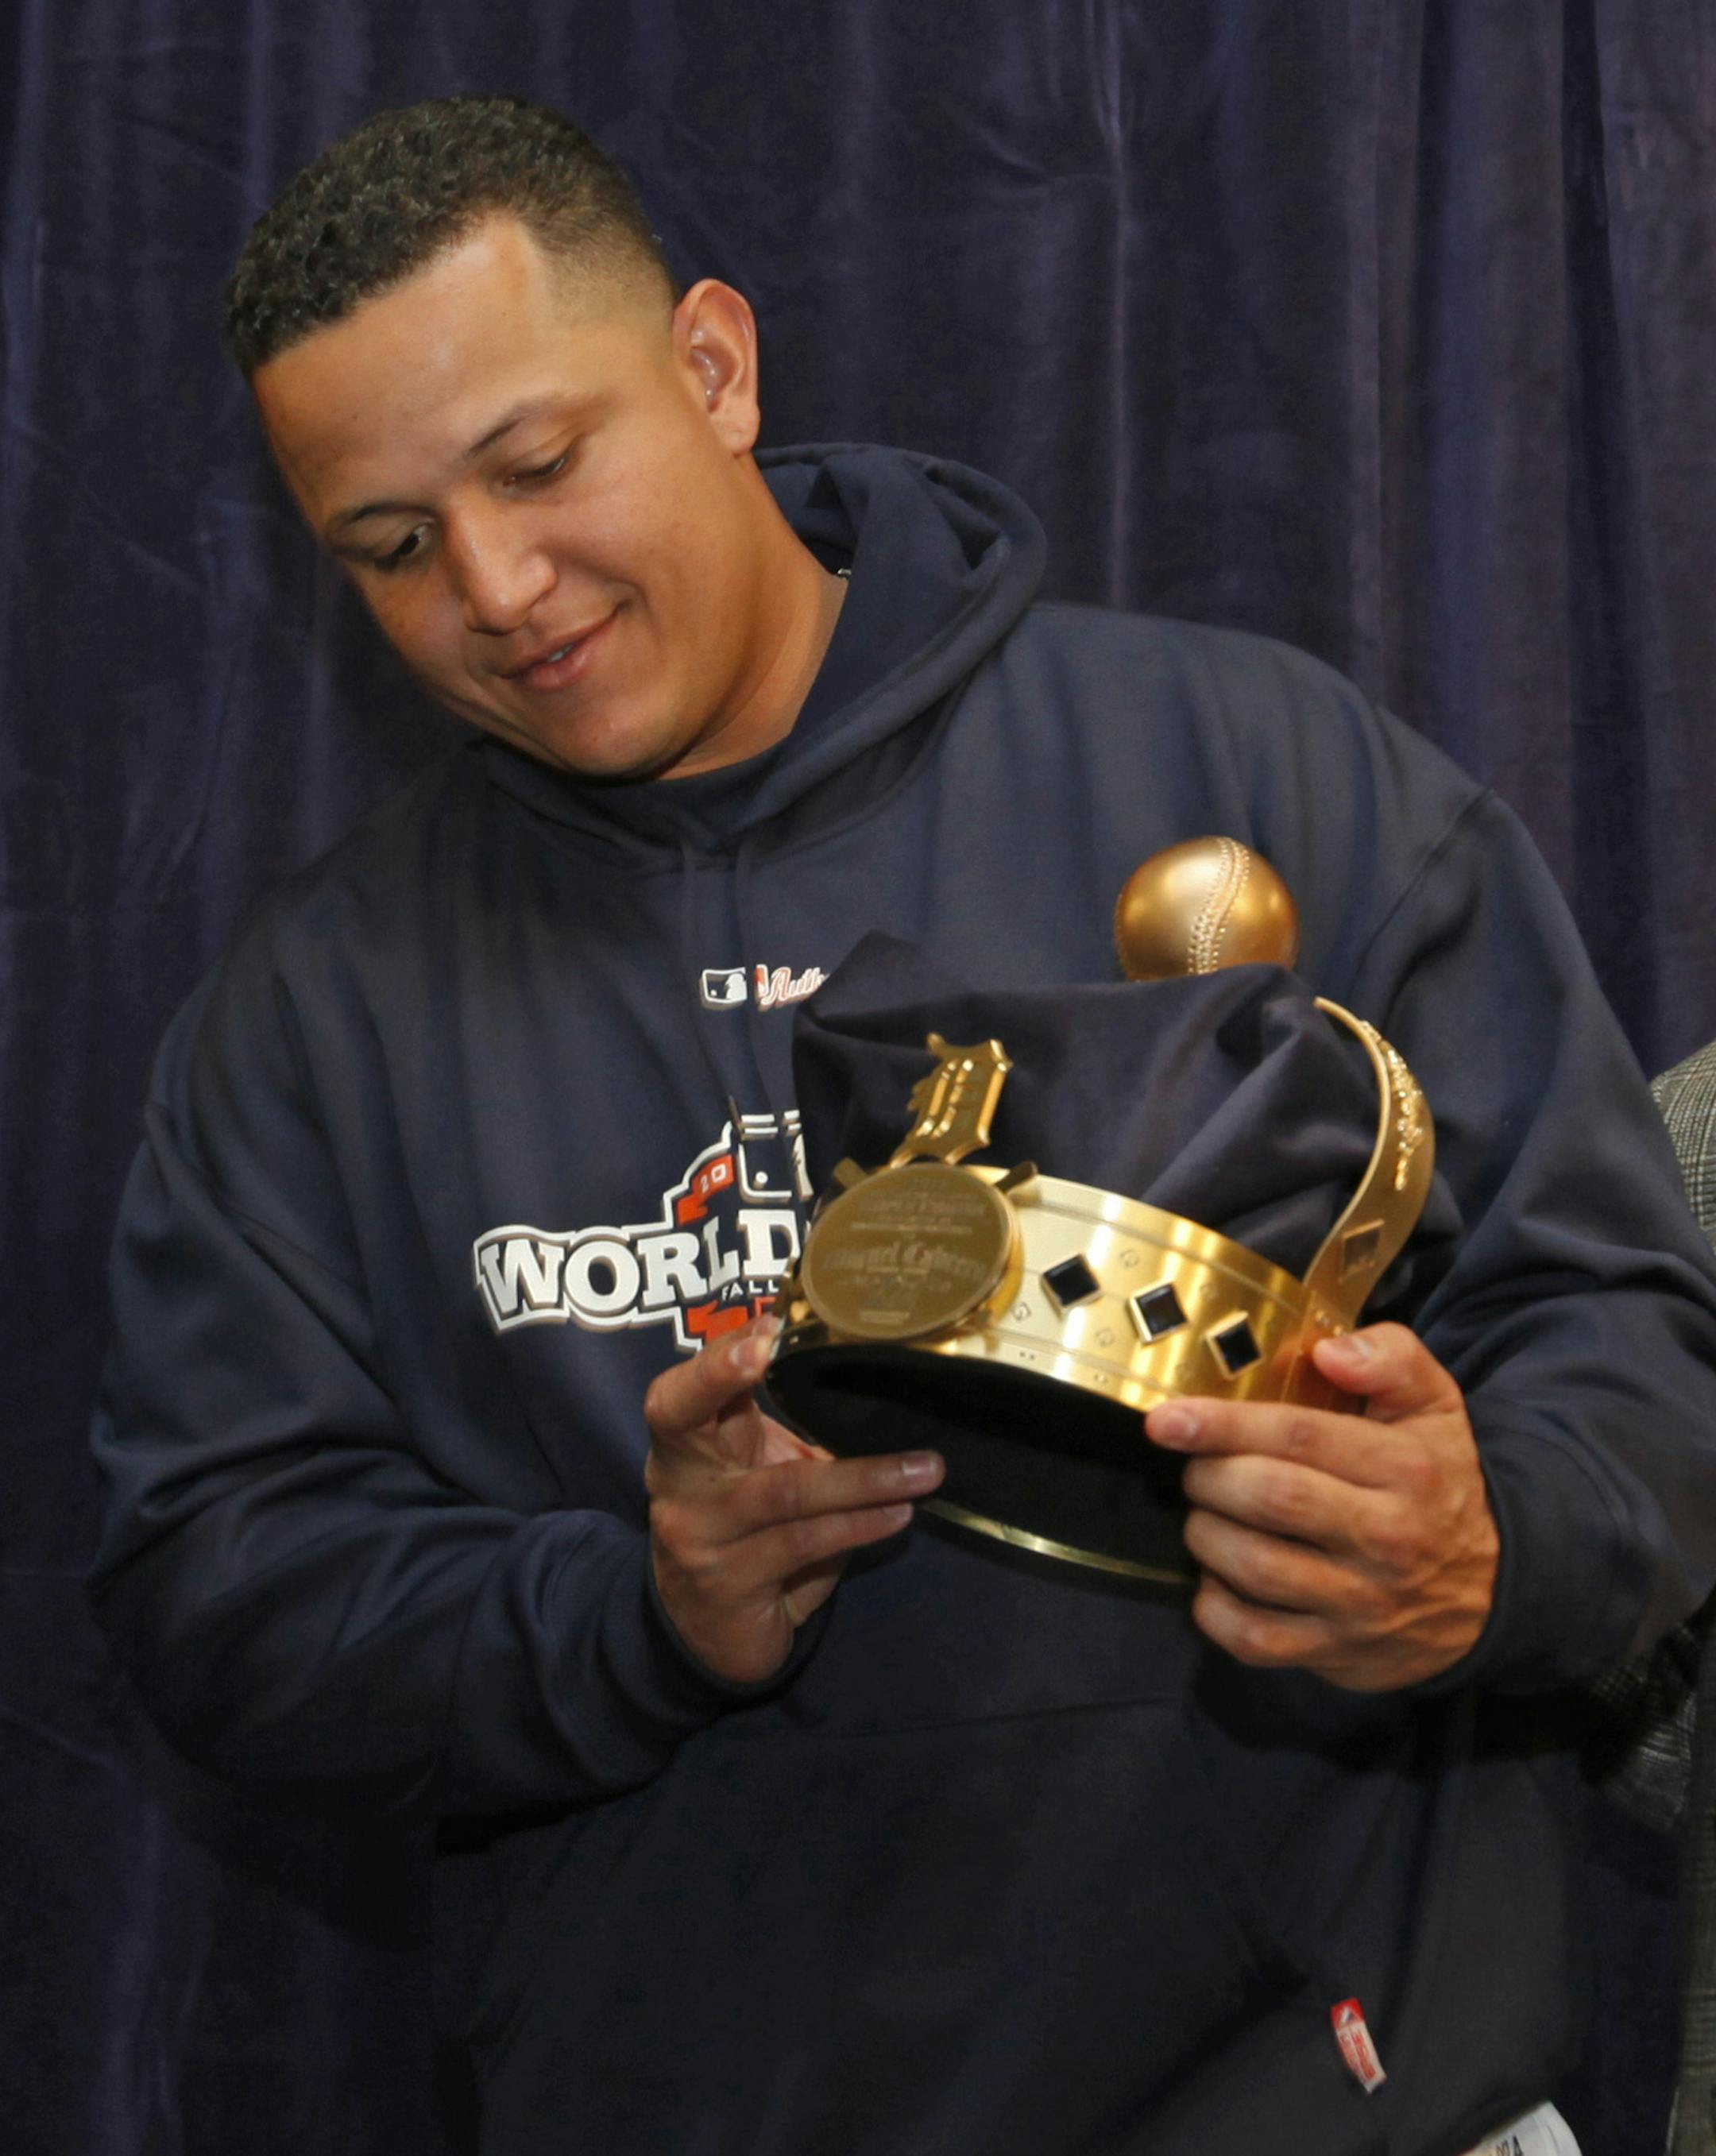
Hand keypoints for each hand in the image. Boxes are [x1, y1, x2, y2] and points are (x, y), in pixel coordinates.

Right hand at [643, 1316, 944, 1684]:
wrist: (707, 1634)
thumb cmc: (747, 1532)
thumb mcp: (758, 1474)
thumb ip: (787, 1429)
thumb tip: (871, 1373)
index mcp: (684, 1443)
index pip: (681, 1389)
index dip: (715, 1357)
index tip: (765, 1326)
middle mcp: (677, 1481)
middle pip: (682, 1416)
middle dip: (720, 1375)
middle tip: (768, 1346)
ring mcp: (698, 1535)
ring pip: (781, 1492)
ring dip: (862, 1478)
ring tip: (923, 1469)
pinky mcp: (728, 1585)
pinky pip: (805, 1545)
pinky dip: (859, 1526)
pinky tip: (899, 1514)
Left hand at [1144, 1323, 1498, 1690]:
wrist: (1491, 1593)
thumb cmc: (1436, 1482)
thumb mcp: (1434, 1406)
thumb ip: (1390, 1358)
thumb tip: (1329, 1353)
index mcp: (1405, 1468)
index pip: (1299, 1436)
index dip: (1223, 1424)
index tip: (1167, 1419)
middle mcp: (1386, 1538)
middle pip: (1271, 1498)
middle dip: (1210, 1476)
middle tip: (1196, 1467)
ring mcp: (1361, 1603)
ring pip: (1254, 1567)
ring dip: (1205, 1534)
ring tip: (1206, 1512)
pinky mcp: (1338, 1652)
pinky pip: (1253, 1639)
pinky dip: (1214, 1607)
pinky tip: (1216, 1576)